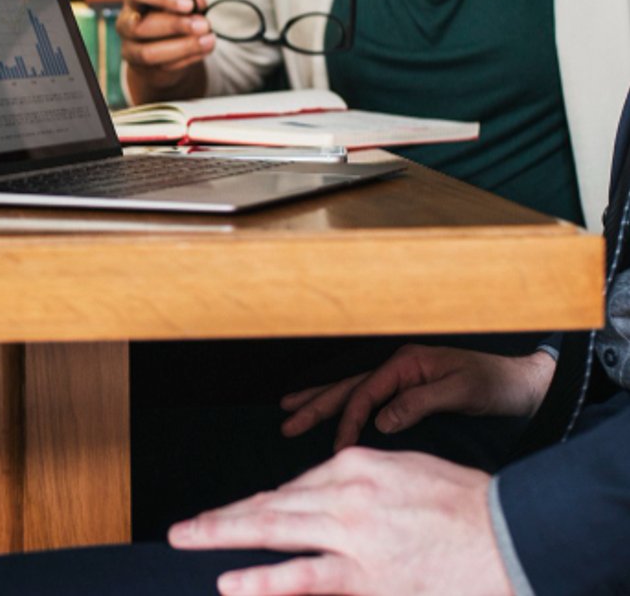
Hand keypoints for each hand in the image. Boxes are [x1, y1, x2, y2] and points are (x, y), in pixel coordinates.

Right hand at [116, 0, 214, 100]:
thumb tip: (198, 2)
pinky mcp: (141, 68)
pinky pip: (162, 66)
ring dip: (183, 47)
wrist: (164, 46)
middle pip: (140, 26)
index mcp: (134, 0)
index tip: (189, 4)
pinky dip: (187, 59)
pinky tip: (203, 50)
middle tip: (204, 25)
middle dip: (175, 26)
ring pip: (148, 53)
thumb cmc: (171, 15)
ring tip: (208, 40)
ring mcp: (130, 48)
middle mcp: (125, 23)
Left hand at [168, 448, 511, 595]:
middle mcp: (345, 492)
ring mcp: (353, 534)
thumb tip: (333, 494)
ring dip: (223, 536)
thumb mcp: (408, 473)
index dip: (260, 507)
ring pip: (274, 531)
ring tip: (186, 541)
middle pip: (270, 505)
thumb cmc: (469, 505)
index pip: (294, 489)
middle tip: (182, 528)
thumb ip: (365, 484)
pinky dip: (264, 579)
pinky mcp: (368, 575)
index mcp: (356, 464)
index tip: (236, 518)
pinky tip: (232, 582)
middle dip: (222, 517)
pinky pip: (305, 577)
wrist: (512, 533)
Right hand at [280, 344, 556, 451]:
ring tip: (291, 407)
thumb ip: (419, 402)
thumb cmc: (495, 385)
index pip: (365, 392)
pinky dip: (344, 404)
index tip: (338, 447)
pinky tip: (329, 410)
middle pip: (348, 385)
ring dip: (322, 399)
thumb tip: (382, 420)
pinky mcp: (408, 388)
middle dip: (316, 402)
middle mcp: (399, 366)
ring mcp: (402, 375)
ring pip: (352, 388)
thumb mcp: (460, 391)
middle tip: (286, 419)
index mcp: (406, 363)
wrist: (525, 384)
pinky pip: (367, 396)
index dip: (348, 419)